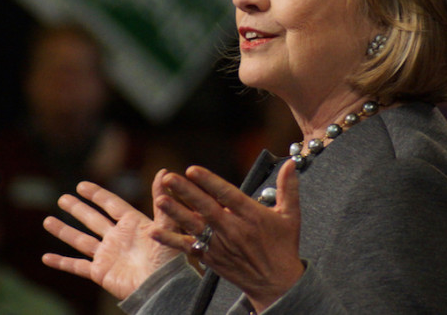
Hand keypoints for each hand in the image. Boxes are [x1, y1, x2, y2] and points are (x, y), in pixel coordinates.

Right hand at [42, 170, 179, 299]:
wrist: (161, 287)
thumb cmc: (167, 258)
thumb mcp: (166, 224)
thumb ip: (161, 199)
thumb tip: (163, 171)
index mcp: (132, 224)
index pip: (111, 204)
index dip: (97, 194)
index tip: (81, 185)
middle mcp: (118, 238)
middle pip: (93, 220)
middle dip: (78, 209)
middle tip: (62, 198)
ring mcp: (108, 255)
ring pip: (81, 240)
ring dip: (64, 231)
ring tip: (47, 220)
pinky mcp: (100, 272)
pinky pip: (76, 266)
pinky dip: (61, 262)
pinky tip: (46, 257)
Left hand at [153, 159, 303, 312]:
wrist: (276, 283)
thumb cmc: (283, 246)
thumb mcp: (290, 216)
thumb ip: (288, 187)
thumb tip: (291, 162)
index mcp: (252, 216)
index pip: (227, 195)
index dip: (209, 182)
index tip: (193, 170)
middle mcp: (234, 230)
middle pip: (206, 208)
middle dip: (186, 192)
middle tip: (168, 179)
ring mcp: (221, 245)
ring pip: (195, 226)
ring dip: (176, 213)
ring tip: (160, 199)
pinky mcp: (212, 258)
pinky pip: (188, 247)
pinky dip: (171, 240)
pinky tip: (155, 232)